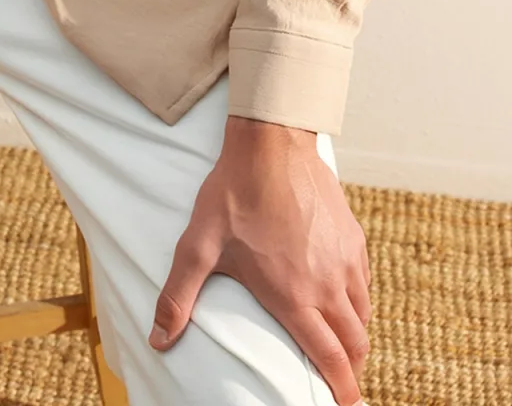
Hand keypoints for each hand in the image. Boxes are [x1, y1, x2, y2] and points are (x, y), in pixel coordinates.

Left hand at [149, 119, 371, 405]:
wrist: (271, 142)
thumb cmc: (232, 193)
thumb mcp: (199, 245)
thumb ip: (178, 296)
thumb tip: (159, 339)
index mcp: (294, 295)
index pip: (329, 358)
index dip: (340, 388)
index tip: (341, 404)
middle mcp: (328, 282)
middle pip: (355, 343)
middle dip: (351, 368)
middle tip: (340, 379)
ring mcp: (345, 259)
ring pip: (364, 314)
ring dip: (356, 336)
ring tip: (341, 344)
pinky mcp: (353, 236)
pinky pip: (364, 281)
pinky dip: (358, 300)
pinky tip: (343, 298)